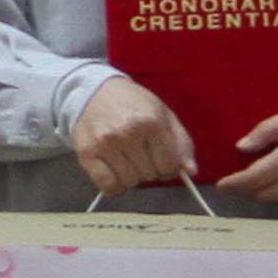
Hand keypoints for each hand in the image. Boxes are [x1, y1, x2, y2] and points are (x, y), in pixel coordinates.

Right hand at [68, 73, 197, 197]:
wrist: (94, 91)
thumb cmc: (134, 104)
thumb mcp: (164, 115)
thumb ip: (182, 143)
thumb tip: (191, 171)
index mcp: (152, 122)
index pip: (170, 166)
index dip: (169, 167)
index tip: (161, 159)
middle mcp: (128, 133)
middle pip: (150, 176)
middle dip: (149, 169)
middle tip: (140, 153)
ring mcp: (105, 144)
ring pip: (130, 183)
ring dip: (131, 177)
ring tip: (126, 159)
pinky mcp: (86, 154)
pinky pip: (108, 186)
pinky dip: (114, 186)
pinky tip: (114, 172)